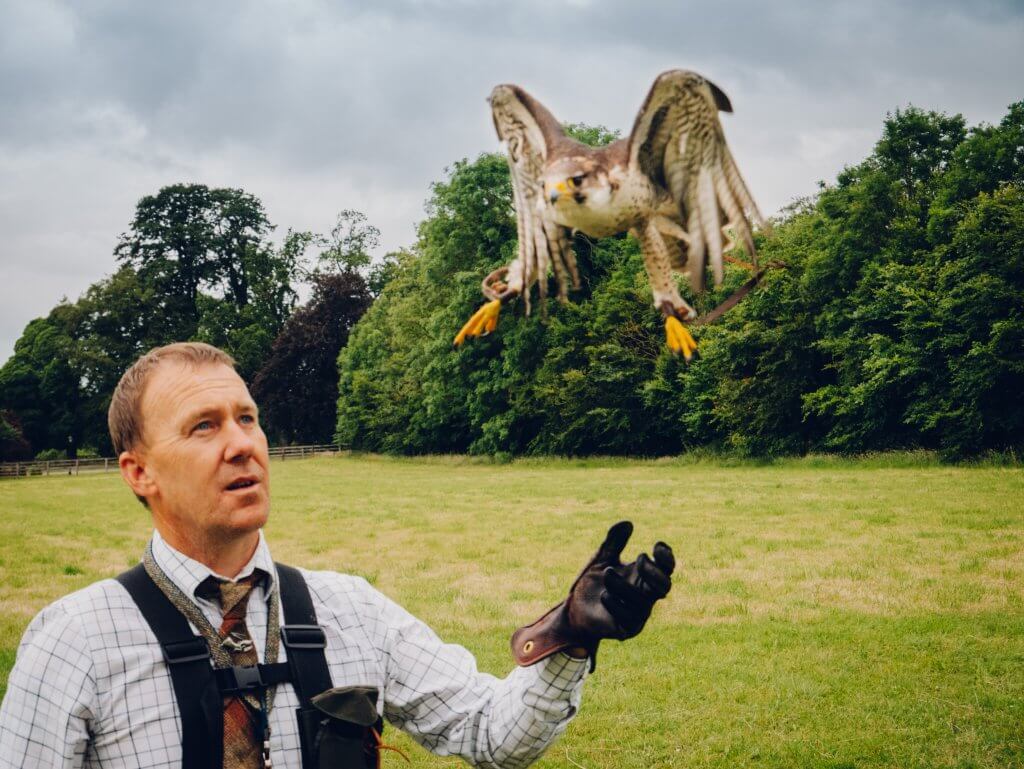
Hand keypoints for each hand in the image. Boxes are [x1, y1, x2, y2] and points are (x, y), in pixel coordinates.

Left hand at [567, 521, 674, 640]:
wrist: (574, 608)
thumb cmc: (592, 583)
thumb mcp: (601, 559)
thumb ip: (614, 543)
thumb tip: (628, 523)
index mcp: (643, 577)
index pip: (665, 568)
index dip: (666, 558)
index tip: (656, 546)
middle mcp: (646, 595)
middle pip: (664, 586)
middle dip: (655, 572)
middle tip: (639, 559)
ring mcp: (638, 613)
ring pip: (643, 601)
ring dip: (625, 585)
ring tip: (607, 574)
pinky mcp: (626, 629)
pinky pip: (629, 618)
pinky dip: (618, 605)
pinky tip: (605, 595)